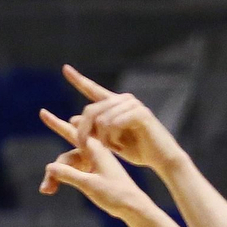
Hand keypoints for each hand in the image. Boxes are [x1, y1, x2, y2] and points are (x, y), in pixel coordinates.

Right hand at [38, 110, 148, 217]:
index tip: (42, 112)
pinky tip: (53, 188)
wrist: (133, 205)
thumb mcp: (91, 186)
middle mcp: (93, 153)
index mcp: (95, 150)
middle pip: (65, 156)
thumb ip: (70, 175)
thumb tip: (50, 166)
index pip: (71, 132)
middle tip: (44, 189)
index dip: (55, 123)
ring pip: (68, 165)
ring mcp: (93, 162)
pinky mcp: (94, 172)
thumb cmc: (115, 195)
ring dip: (57, 177)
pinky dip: (64, 178)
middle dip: (53, 170)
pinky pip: (73, 171)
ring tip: (47, 191)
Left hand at [61, 64, 184, 172]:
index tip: (65, 69)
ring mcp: (132, 104)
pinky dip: (112, 140)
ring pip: (101, 121)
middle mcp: (123, 100)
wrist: (161, 157)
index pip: (93, 89)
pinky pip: (113, 124)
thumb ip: (93, 130)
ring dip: (103, 140)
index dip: (78, 79)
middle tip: (85, 149)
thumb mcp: (109, 141)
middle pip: (90, 111)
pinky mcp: (140, 113)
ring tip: (115, 149)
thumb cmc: (137, 149)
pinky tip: (120, 147)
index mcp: (114, 104)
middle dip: (83, 133)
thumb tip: (71, 119)